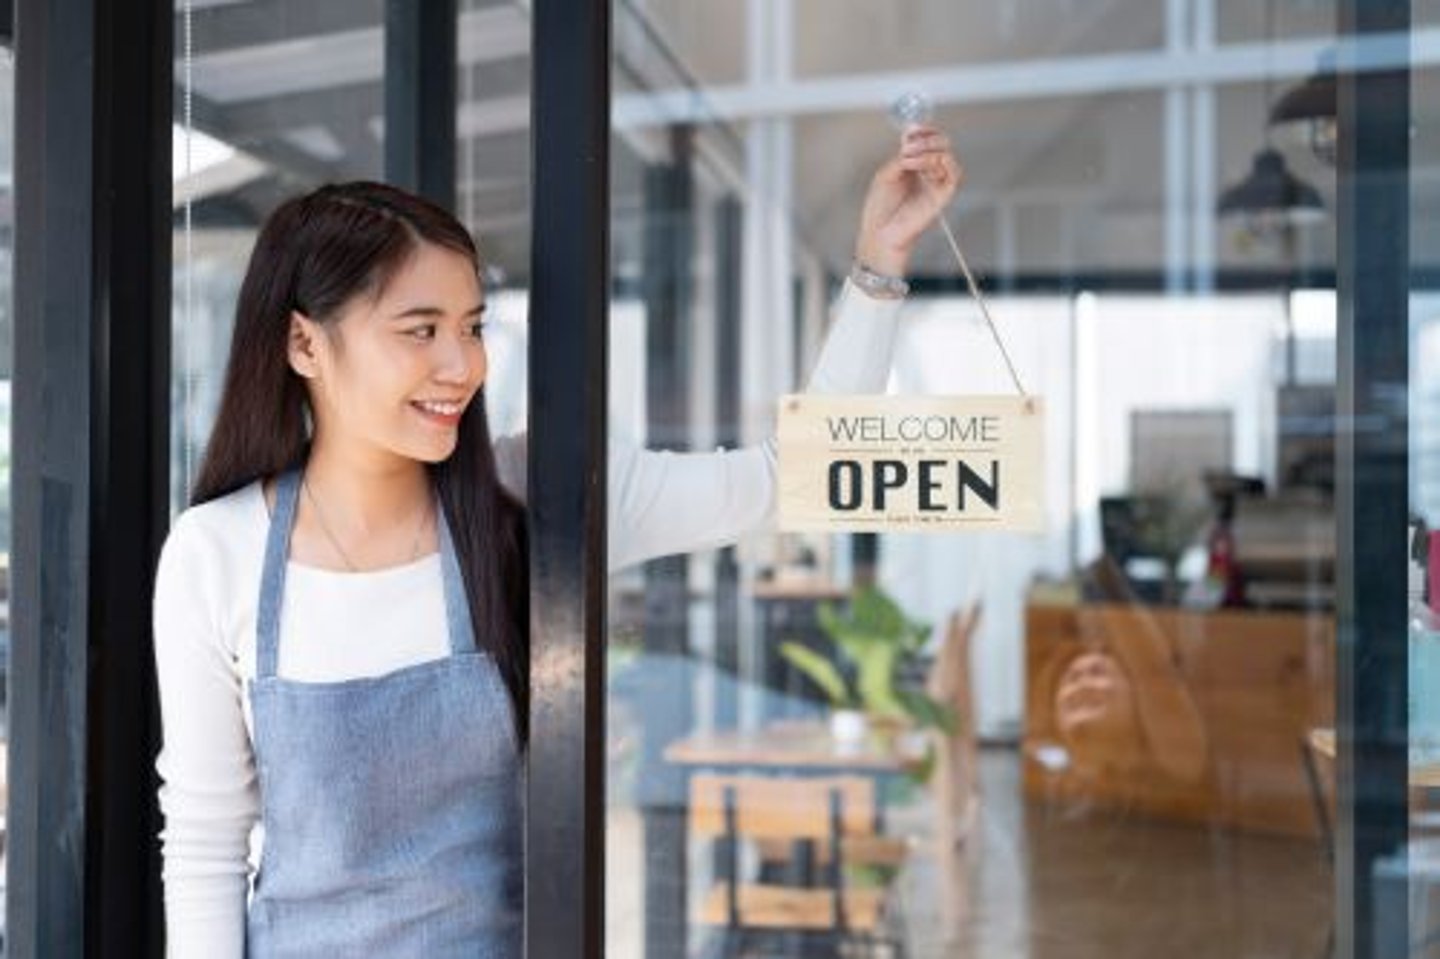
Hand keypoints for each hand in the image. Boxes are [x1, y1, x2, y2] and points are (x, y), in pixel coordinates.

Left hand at [855, 125, 963, 275]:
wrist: (880, 232)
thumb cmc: (881, 208)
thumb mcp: (886, 173)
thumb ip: (902, 156)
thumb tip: (911, 139)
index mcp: (915, 165)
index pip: (930, 140)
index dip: (924, 131)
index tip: (912, 129)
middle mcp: (929, 172)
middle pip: (943, 144)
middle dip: (927, 138)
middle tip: (908, 145)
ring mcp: (937, 184)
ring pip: (946, 155)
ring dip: (928, 151)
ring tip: (907, 159)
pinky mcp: (944, 195)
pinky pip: (953, 173)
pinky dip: (936, 163)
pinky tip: (917, 167)